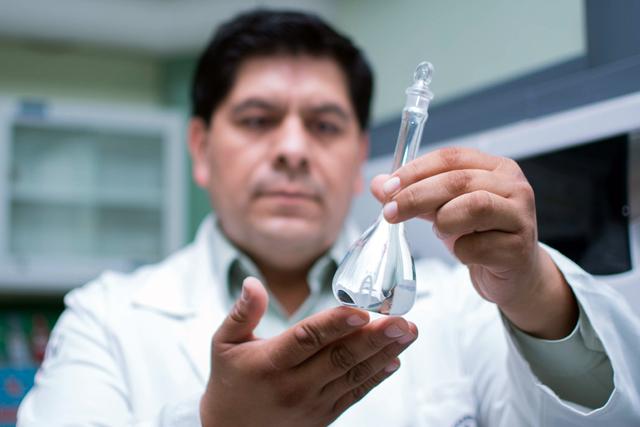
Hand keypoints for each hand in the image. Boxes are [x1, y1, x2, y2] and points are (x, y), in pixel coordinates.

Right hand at [200, 277, 417, 426]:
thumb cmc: (229, 380)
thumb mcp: (223, 343)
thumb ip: (242, 312)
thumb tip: (252, 281)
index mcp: (270, 363)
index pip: (307, 339)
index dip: (334, 324)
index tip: (359, 311)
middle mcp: (294, 385)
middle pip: (339, 358)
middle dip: (374, 338)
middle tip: (401, 321)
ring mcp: (312, 402)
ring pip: (354, 375)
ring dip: (384, 353)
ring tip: (408, 334)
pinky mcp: (324, 414)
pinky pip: (355, 394)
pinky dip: (376, 377)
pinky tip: (394, 360)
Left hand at [370, 147, 577, 338]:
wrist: (514, 273)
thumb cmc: (480, 235)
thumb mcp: (443, 210)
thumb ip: (414, 194)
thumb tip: (378, 185)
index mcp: (496, 168)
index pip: (451, 157)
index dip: (416, 170)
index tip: (388, 188)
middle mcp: (514, 187)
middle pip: (459, 180)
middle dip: (417, 195)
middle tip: (391, 212)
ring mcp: (520, 217)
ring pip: (475, 206)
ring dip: (444, 220)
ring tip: (439, 230)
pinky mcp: (519, 249)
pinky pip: (479, 246)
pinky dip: (461, 250)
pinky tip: (463, 252)